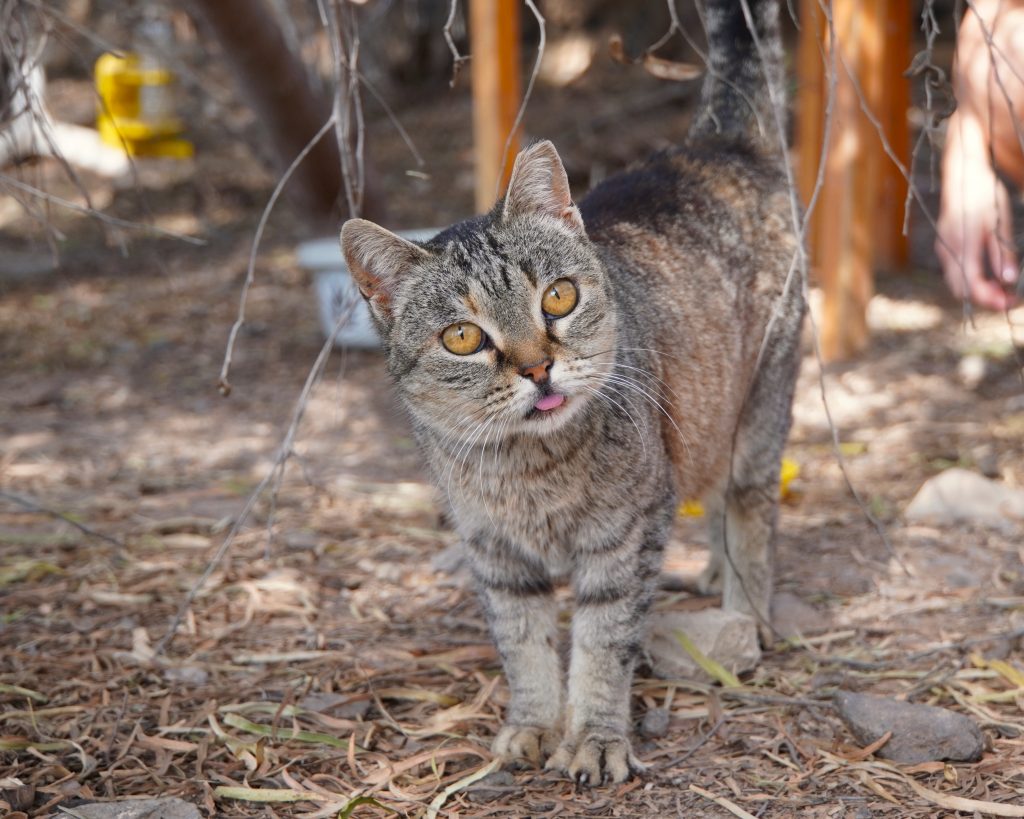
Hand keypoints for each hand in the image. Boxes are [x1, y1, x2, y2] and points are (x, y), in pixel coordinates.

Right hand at [937, 114, 1019, 310]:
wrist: (962, 173)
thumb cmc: (984, 194)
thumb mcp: (999, 222)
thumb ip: (1002, 253)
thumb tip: (1009, 280)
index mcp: (962, 246)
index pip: (974, 286)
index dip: (992, 299)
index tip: (1012, 304)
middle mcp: (948, 251)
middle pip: (963, 291)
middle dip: (986, 299)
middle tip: (1011, 299)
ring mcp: (943, 249)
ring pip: (957, 283)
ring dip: (979, 291)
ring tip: (1003, 289)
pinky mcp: (944, 245)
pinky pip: (955, 272)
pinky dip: (972, 279)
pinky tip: (989, 275)